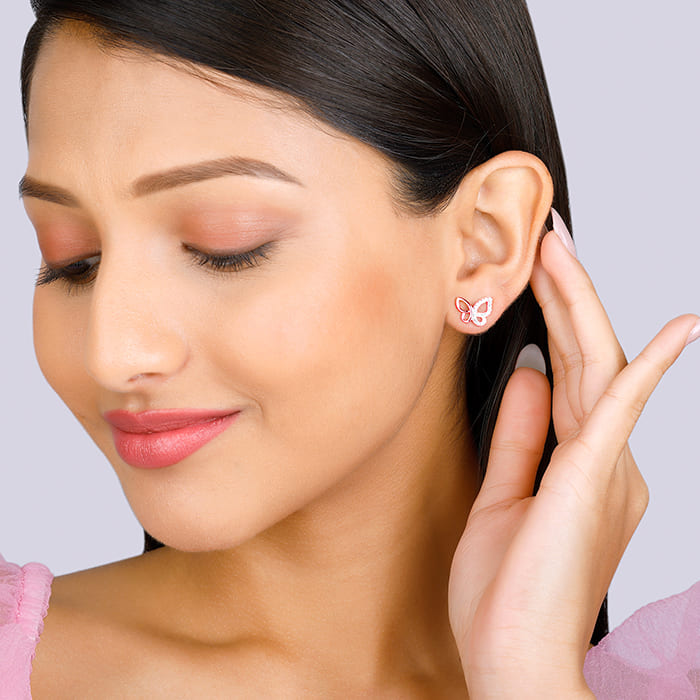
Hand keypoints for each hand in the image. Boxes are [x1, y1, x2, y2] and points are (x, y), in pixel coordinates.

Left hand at [447, 218, 698, 698]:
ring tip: (558, 249)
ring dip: (579, 304)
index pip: (567, 378)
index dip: (553, 324)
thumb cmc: (505, 593)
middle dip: (566, 296)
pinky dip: (649, 365)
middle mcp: (604, 461)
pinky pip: (623, 408)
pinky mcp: (596, 476)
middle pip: (584, 359)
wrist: (512, 659)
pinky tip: (676, 328)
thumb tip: (526, 375)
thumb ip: (519, 435)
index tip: (534, 279)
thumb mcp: (502, 496)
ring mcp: (607, 467)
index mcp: (581, 467)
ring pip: (595, 365)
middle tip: (547, 241)